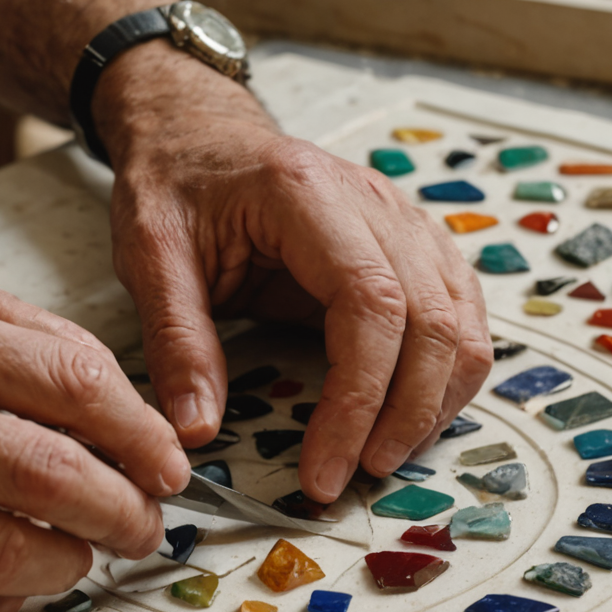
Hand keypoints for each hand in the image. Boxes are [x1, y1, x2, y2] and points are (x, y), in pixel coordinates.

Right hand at [0, 261, 187, 611]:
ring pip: (3, 553)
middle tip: (145, 524)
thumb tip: (104, 385)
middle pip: (50, 472)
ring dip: (69, 566)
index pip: (68, 380)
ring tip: (83, 558)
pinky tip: (8, 591)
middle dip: (124, 509)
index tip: (167, 460)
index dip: (140, 431)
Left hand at [95, 45, 495, 502]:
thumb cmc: (177, 185)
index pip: (372, 303)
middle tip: (353, 479)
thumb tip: (196, 430)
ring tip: (381, 460)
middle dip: (403, 414)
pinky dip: (447, 376)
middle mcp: (376, 204)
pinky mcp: (416, 245)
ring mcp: (406, 221)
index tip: (324, 467)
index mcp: (308, 196)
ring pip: (461, 323)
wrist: (201, 132)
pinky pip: (460, 316)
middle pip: (431, 321)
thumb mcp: (150, 253)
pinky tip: (408, 418)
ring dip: (434, 403)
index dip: (359, 398)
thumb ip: (176, 340)